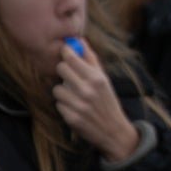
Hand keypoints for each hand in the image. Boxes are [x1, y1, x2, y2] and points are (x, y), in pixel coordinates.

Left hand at [51, 40, 141, 162]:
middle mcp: (87, 91)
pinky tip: (75, 108)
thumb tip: (79, 40)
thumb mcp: (104, 78)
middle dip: (64, 71)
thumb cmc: (107, 100)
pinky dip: (65, 105)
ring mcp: (78, 105)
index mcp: (96, 78)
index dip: (66, 53)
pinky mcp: (71, 118)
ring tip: (74, 96)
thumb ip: (90, 59)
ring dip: (64, 91)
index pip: (71, 58)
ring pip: (57, 88)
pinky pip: (58, 104)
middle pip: (61, 69)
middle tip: (70, 76)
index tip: (65, 52)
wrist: (113, 130)